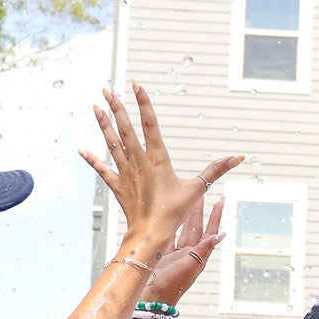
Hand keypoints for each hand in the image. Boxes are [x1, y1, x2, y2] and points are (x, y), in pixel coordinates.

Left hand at [80, 84, 240, 269]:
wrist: (150, 233)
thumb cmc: (174, 213)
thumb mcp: (197, 189)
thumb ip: (215, 170)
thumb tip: (238, 158)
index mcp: (157, 158)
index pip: (150, 123)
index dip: (143, 103)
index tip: (136, 85)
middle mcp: (138, 161)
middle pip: (125, 128)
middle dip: (116, 107)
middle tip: (106, 90)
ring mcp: (125, 172)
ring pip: (111, 143)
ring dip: (103, 125)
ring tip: (95, 107)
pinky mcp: (117, 185)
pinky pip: (102, 169)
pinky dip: (91, 159)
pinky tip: (81, 150)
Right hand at [136, 197, 224, 306]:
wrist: (152, 298)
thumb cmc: (172, 285)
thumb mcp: (190, 266)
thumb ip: (202, 250)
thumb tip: (220, 235)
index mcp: (198, 256)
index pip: (209, 231)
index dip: (215, 216)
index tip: (221, 200)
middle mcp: (188, 253)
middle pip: (195, 227)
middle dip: (198, 210)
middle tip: (201, 192)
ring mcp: (175, 254)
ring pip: (181, 229)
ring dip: (185, 215)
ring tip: (186, 200)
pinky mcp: (161, 255)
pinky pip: (167, 235)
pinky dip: (169, 225)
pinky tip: (168, 216)